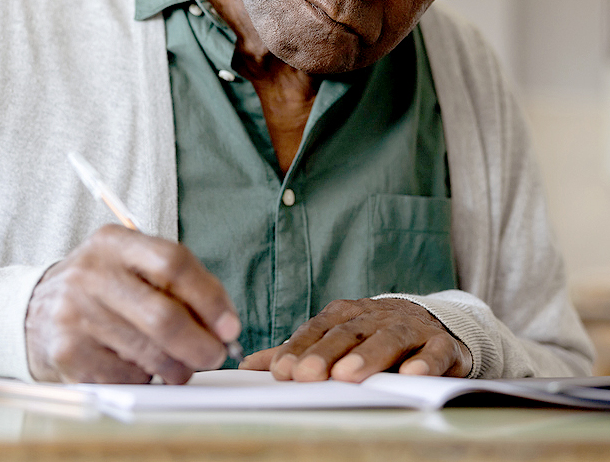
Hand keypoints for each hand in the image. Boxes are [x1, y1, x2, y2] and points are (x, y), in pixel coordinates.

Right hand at [25, 225, 240, 384]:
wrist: (35, 311)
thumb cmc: (104, 289)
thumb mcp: (133, 267)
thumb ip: (180, 285)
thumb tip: (225, 327)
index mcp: (114, 242)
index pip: (173, 262)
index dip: (210, 298)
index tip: (229, 327)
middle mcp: (90, 273)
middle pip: (163, 316)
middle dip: (200, 345)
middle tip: (214, 356)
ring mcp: (74, 314)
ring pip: (149, 354)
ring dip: (177, 368)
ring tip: (178, 367)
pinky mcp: (67, 352)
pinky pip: (126, 377)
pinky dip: (144, 379)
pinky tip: (137, 367)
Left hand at [239, 298, 471, 381]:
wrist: (432, 321)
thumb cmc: (372, 334)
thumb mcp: (334, 338)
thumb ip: (297, 352)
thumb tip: (248, 366)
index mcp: (346, 315)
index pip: (317, 329)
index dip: (299, 348)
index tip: (281, 370)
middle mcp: (374, 317)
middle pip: (347, 334)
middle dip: (325, 354)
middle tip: (307, 375)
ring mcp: (409, 328)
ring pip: (388, 339)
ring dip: (367, 356)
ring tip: (348, 375)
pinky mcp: (442, 344)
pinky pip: (435, 351)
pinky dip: (425, 362)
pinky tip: (412, 375)